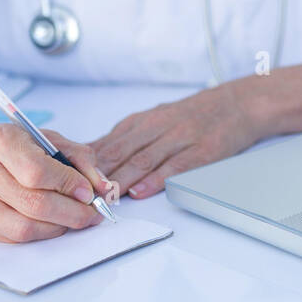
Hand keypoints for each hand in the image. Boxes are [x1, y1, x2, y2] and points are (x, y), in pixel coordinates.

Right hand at [0, 122, 112, 241]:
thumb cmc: (3, 144)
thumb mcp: (42, 136)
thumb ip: (78, 157)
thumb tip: (104, 187)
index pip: (38, 172)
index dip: (69, 186)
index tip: (90, 192)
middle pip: (33, 205)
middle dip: (72, 214)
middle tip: (92, 214)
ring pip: (22, 229)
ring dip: (57, 228)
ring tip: (73, 220)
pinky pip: (9, 238)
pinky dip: (37, 234)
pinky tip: (49, 224)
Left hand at [91, 82, 260, 198]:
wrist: (235, 104)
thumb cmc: (191, 116)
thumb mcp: (152, 120)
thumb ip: (122, 140)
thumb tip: (86, 159)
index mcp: (140, 122)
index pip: (105, 144)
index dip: (83, 164)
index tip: (66, 180)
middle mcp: (156, 128)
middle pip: (119, 152)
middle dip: (96, 175)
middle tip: (78, 194)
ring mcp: (179, 138)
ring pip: (143, 160)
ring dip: (121, 180)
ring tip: (104, 197)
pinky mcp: (201, 151)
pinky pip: (176, 166)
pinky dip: (156, 179)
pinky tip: (142, 191)